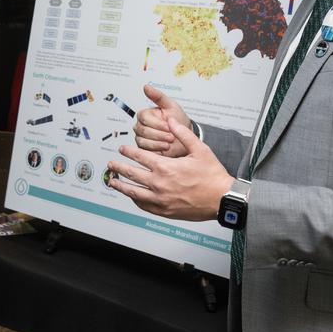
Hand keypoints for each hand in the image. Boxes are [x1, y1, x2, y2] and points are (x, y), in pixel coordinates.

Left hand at [108, 115, 231, 221]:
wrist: (222, 199)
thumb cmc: (213, 175)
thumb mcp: (200, 149)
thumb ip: (183, 134)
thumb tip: (171, 121)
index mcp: (165, 167)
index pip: (140, 156)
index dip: (128, 151)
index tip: (122, 149)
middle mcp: (159, 183)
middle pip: (131, 174)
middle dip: (119, 168)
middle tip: (111, 164)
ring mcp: (160, 199)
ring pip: (133, 192)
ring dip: (121, 186)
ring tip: (112, 182)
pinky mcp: (165, 211)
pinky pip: (144, 205)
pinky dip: (135, 199)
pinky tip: (132, 196)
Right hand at [134, 84, 191, 157]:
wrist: (185, 136)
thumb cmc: (177, 119)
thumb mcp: (170, 105)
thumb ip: (158, 96)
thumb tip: (146, 86)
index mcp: (145, 115)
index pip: (145, 118)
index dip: (157, 123)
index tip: (169, 125)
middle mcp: (141, 126)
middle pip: (143, 130)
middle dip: (159, 134)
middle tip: (171, 135)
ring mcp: (141, 138)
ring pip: (143, 141)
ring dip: (158, 142)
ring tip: (169, 142)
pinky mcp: (145, 149)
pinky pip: (145, 151)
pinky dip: (157, 149)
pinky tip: (165, 147)